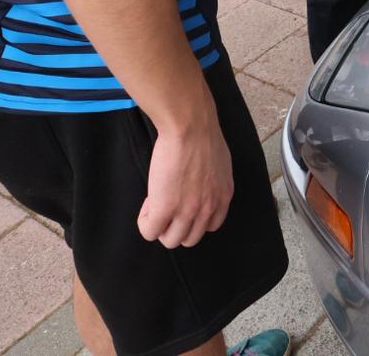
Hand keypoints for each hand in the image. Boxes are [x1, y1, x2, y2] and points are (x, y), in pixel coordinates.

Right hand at [138, 118, 233, 248]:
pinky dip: (145, 221)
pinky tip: (148, 203)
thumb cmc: (202, 135)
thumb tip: (201, 186)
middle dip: (176, 225)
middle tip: (167, 204)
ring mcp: (187, 211)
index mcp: (223, 197)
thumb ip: (213, 182)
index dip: (193, 216)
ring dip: (160, 226)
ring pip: (170, 240)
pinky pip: (150, 231)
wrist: (190, 126)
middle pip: (189, 238)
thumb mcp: (219, 164)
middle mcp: (208, 209)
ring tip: (156, 203)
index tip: (183, 201)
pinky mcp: (165, 208)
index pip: (210, 226)